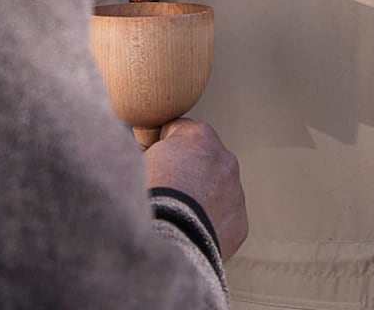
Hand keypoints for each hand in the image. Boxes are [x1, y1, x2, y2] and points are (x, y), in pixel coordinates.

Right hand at [144, 119, 248, 259]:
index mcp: (199, 136)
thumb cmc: (145, 198)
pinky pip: (223, 217)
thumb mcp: (133, 161)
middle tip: (162, 192)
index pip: (178, 130)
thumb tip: (143, 158)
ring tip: (174, 217)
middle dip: (184, 171)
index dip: (159, 145)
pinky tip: (187, 233)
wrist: (165, 244)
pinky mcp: (239, 223)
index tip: (149, 161)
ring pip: (215, 188)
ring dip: (199, 197)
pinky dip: (208, 223)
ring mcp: (236, 192)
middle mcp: (224, 159)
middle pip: (201, 159)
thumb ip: (146, 151)